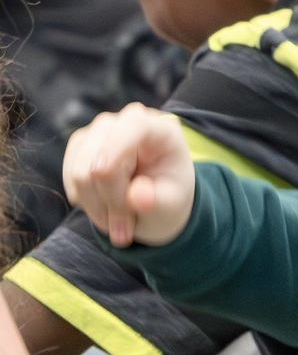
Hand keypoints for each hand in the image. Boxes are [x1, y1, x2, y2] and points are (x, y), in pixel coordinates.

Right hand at [63, 102, 195, 247]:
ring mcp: (100, 130)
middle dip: (111, 202)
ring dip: (98, 208)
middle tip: (126, 233)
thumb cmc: (168, 197)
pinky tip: (105, 209)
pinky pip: (70, 179)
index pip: (133, 125)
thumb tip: (137, 196)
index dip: (117, 151)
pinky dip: (86, 202)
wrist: (153, 198)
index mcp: (162, 129)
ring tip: (119, 224)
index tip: (110, 186)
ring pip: (80, 172)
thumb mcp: (171, 205)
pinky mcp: (80, 145)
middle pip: (100, 161)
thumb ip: (157, 201)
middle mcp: (128, 121)